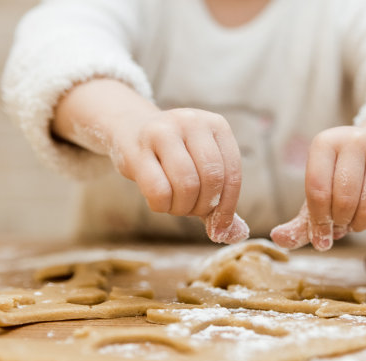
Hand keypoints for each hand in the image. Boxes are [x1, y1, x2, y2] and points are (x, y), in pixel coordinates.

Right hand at [109, 108, 248, 242]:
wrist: (130, 130)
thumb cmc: (174, 157)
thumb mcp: (202, 169)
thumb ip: (220, 201)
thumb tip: (235, 234)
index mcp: (217, 125)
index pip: (232, 173)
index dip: (228, 206)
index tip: (219, 227)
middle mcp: (192, 121)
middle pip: (211, 178)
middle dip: (204, 206)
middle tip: (192, 210)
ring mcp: (163, 131)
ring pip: (187, 184)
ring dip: (183, 208)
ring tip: (176, 205)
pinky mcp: (137, 148)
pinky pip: (158, 190)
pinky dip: (162, 207)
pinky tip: (159, 203)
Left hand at [271, 125, 365, 250]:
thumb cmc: (339, 178)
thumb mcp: (317, 193)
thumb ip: (299, 222)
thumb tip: (278, 239)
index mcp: (325, 142)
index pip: (317, 188)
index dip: (318, 219)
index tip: (321, 232)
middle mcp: (355, 140)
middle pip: (344, 198)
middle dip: (340, 221)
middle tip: (340, 224)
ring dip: (359, 225)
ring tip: (354, 222)